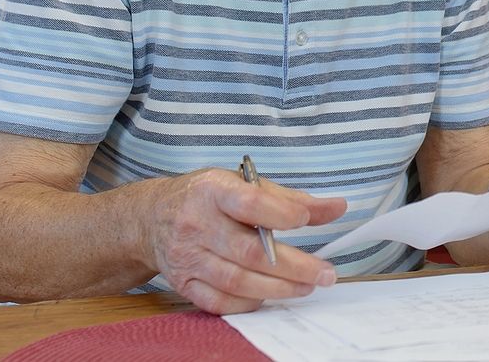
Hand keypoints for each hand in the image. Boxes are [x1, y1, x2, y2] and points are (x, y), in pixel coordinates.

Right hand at [145, 168, 347, 314]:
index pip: (249, 204)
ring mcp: (187, 257)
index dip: (281, 214)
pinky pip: (219, 301)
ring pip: (237, 280)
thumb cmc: (207, 198)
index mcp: (213, 191)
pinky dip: (249, 303)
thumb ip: (290, 199)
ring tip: (307, 286)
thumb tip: (336, 208)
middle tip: (324, 273)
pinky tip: (270, 296)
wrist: (152, 217)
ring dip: (278, 288)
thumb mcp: (244, 185)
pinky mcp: (183, 283)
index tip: (306, 221)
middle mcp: (196, 224)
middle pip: (249, 251)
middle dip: (293, 266)